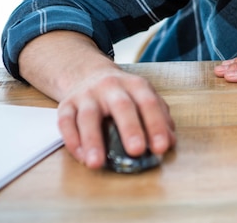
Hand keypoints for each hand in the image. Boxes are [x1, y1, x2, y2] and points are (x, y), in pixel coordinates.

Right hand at [18, 31, 175, 168]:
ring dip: (93, 140)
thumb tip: (170, 141)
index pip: (149, 103)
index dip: (157, 125)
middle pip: (122, 106)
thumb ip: (159, 117)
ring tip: (97, 163)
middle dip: (130, 129)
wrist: (88, 73)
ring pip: (88, 116)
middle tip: (137, 151)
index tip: (162, 147)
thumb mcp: (143, 97)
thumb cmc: (122, 93)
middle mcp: (111, 87)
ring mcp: (87, 95)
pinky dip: (72, 141)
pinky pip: (66, 122)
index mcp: (135, 85)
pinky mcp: (67, 104)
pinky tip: (82, 157)